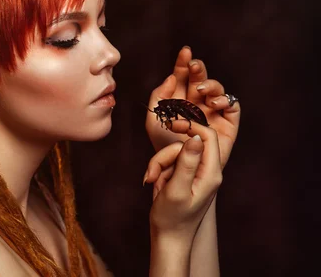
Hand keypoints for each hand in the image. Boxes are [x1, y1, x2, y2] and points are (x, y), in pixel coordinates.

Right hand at [144, 121, 221, 242]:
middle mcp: (206, 171)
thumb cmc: (172, 218)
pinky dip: (159, 170)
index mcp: (210, 173)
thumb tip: (195, 136)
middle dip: (165, 156)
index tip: (171, 125)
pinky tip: (157, 185)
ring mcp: (195, 173)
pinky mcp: (184, 176)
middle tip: (154, 174)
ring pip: (174, 153)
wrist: (168, 238)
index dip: (191, 126)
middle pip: (185, 145)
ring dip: (159, 165)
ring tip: (154, 183)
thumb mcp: (177, 189)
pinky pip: (169, 162)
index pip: (208, 137)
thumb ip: (187, 162)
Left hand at [145, 46, 240, 168]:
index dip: (184, 63)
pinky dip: (226, 100)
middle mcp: (198, 103)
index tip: (185, 52)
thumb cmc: (164, 147)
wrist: (178, 170)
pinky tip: (214, 103)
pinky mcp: (228, 124)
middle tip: (193, 66)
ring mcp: (213, 113)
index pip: (184, 76)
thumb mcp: (154, 121)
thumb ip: (159, 98)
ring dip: (211, 85)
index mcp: (180, 99)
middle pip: (201, 79)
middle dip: (199, 69)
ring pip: (217, 90)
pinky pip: (232, 107)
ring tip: (200, 92)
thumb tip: (171, 77)